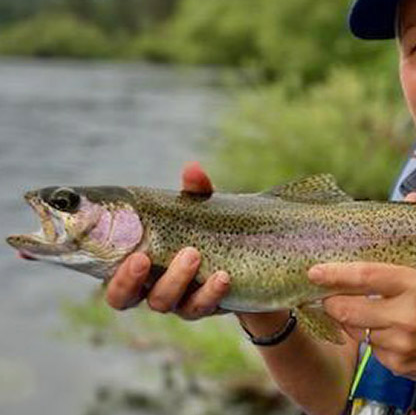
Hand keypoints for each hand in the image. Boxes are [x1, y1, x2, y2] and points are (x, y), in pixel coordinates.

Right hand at [105, 161, 230, 319]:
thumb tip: (193, 169)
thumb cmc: (208, 229)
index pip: (105, 273)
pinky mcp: (204, 307)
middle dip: (129, 280)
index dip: (103, 269)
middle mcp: (148, 286)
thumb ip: (194, 192)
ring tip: (193, 253)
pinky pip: (201, 306)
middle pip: (122, 298)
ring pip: (163, 302)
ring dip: (175, 279)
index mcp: (135, 263)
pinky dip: (211, 292)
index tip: (123, 251)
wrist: (250, 258)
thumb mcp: (201, 209)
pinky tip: (223, 276)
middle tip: (143, 257)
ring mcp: (175, 300)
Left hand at [306, 191, 415, 388]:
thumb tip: (411, 197)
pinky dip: (369, 337)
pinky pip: (368, 347)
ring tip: (362, 309)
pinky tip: (386, 331)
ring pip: (354, 328)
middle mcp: (409, 314)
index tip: (315, 271)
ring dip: (350, 319)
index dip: (335, 274)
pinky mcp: (397, 363)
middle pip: (348, 307)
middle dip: (331, 300)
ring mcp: (402, 341)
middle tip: (327, 293)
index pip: (366, 275)